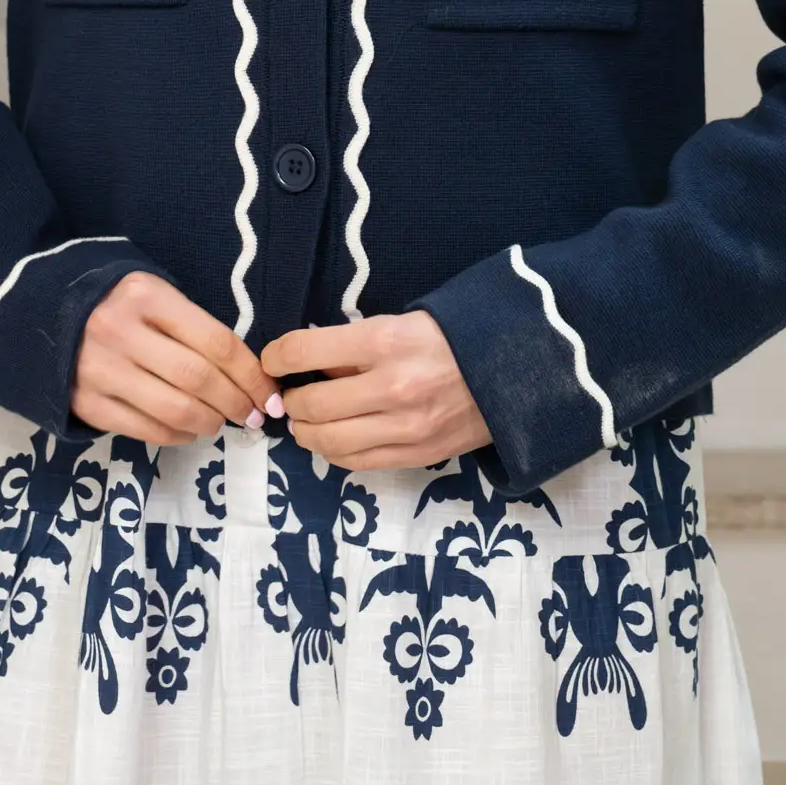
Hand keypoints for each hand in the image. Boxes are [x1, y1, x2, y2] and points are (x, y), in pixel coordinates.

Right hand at [71, 272, 284, 443]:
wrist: (44, 314)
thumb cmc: (117, 304)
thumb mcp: (153, 295)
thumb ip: (192, 325)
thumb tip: (246, 374)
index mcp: (146, 296)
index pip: (215, 341)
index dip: (251, 374)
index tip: (268, 394)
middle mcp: (121, 331)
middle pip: (198, 379)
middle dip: (236, 402)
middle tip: (251, 414)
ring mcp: (100, 370)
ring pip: (174, 410)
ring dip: (209, 422)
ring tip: (219, 422)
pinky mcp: (86, 403)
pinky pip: (145, 429)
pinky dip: (176, 436)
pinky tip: (188, 430)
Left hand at [260, 311, 491, 470]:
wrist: (512, 371)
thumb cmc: (450, 337)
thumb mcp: (400, 322)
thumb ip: (353, 345)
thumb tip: (304, 361)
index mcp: (385, 341)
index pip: (305, 351)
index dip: (277, 356)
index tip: (273, 359)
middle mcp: (391, 387)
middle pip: (311, 404)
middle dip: (289, 400)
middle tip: (289, 394)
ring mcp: (404, 428)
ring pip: (328, 441)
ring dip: (305, 432)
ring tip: (304, 421)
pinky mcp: (415, 455)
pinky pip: (356, 462)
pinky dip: (333, 451)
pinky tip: (332, 438)